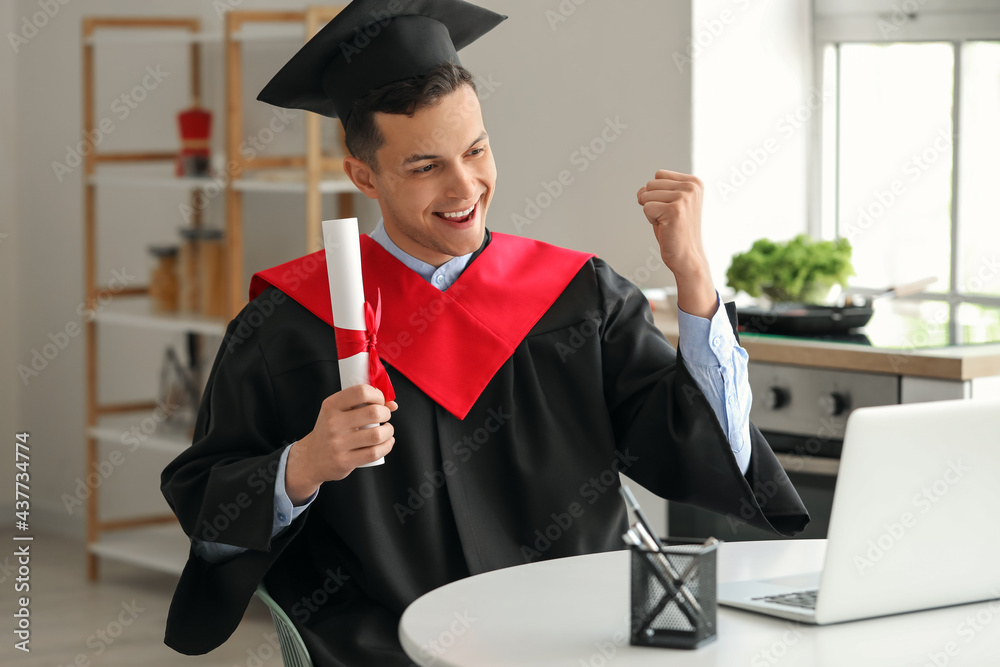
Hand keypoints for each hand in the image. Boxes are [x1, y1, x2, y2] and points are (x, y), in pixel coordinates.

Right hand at [285, 384, 397, 503]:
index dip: (377, 395)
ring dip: (389, 431)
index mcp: (331, 406)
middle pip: (373, 412)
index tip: (380, 400)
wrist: (311, 458)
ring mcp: (338, 443)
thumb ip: (362, 404)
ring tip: (387, 430)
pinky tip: (386, 442)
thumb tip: (392, 404)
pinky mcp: (344, 461)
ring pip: (376, 435)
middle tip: (385, 416)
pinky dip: (387, 446)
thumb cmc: (329, 431)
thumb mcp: (337, 412)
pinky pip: (374, 453)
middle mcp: (333, 423)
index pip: (360, 392)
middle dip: (386, 413)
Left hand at [636, 169, 716, 317]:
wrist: (687, 257)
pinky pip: (646, 208)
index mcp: (694, 182)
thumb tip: (640, 191)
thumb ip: (660, 190)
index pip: (659, 175)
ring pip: (646, 195)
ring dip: (651, 212)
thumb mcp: (672, 203)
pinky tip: (666, 227)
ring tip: (667, 222)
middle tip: (668, 218)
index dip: (657, 193)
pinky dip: (651, 220)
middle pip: (650, 184)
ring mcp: (684, 197)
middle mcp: (692, 187)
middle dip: (652, 202)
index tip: (671, 209)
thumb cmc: (676, 231)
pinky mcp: (675, 210)